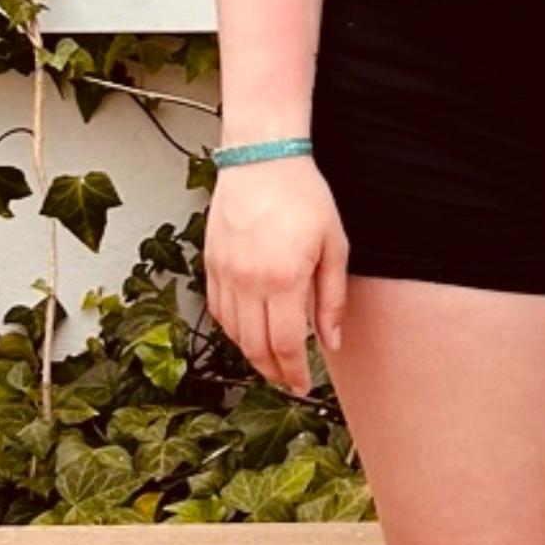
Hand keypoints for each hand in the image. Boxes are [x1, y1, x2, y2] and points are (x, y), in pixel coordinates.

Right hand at [203, 153, 346, 395]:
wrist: (261, 159)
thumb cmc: (303, 196)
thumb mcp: (334, 246)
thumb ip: (332, 299)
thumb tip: (331, 342)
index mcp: (283, 279)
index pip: (286, 344)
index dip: (294, 373)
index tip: (302, 385)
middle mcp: (249, 281)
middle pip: (255, 346)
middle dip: (273, 371)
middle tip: (288, 381)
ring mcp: (225, 273)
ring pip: (233, 333)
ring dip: (252, 355)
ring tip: (271, 362)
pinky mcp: (211, 264)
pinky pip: (218, 311)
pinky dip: (232, 330)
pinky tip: (248, 333)